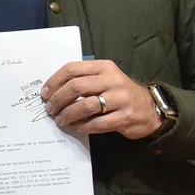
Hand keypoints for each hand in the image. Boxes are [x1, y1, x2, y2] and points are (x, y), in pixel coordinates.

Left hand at [42, 60, 164, 139]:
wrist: (149, 108)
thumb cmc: (120, 93)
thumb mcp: (105, 78)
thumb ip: (84, 79)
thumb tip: (53, 90)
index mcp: (104, 67)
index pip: (72, 69)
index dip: (54, 81)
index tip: (45, 93)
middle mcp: (112, 80)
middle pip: (76, 87)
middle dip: (58, 99)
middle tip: (50, 109)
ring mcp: (120, 99)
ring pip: (84, 106)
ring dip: (67, 115)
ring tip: (61, 120)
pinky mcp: (124, 117)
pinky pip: (97, 123)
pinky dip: (83, 126)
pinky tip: (76, 127)